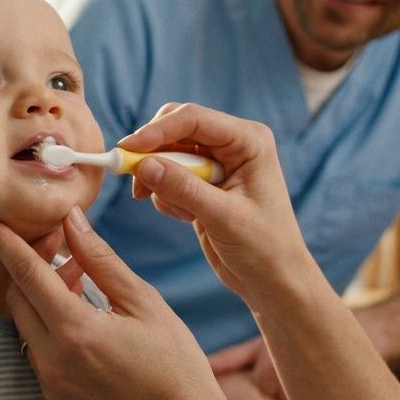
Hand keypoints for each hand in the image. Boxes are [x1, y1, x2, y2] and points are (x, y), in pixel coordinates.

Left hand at [0, 207, 230, 399]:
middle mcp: (52, 359)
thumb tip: (71, 219)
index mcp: (75, 331)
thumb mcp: (143, 302)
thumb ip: (100, 259)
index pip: (25, 273)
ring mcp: (50, 382)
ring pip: (24, 321)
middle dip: (29, 262)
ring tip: (82, 277)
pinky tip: (82, 310)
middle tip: (61, 242)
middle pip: (17, 295)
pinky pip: (36, 346)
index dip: (0, 240)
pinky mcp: (55, 395)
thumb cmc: (175, 363)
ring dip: (41, 292)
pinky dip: (48, 320)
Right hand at [116, 104, 311, 304]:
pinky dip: (166, 195)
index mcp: (248, 140)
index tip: (126, 151)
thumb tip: (143, 165)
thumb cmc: (263, 248)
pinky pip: (169, 175)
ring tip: (177, 210)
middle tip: (133, 179)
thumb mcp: (223, 217)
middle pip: (176, 128)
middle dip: (153, 152)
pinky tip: (187, 217)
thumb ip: (183, 189)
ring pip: (168, 152)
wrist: (273, 280)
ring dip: (159, 179)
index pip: (193, 119)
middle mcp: (233, 144)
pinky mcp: (203, 183)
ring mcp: (217, 162)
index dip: (156, 131)